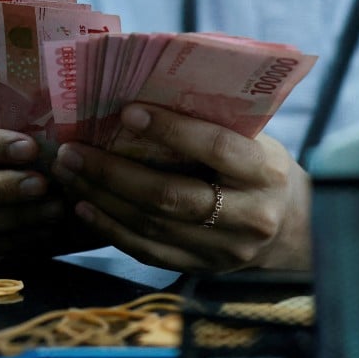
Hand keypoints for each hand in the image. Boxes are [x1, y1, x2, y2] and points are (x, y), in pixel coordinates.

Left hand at [51, 103, 311, 272]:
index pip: (216, 148)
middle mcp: (250, 215)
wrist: (290, 226)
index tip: (126, 112)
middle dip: (112, 172)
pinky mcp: (202, 268)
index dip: (170, 129)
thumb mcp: (249, 137)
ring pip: (152, 225)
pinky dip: (110, 228)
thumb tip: (136, 89)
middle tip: (71, 150)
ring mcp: (225, 249)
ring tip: (68, 173)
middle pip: (170, 195)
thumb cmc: (254, 165)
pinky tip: (82, 206)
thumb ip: (207, 121)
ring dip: (101, 197)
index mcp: (265, 171)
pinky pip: (147, 251)